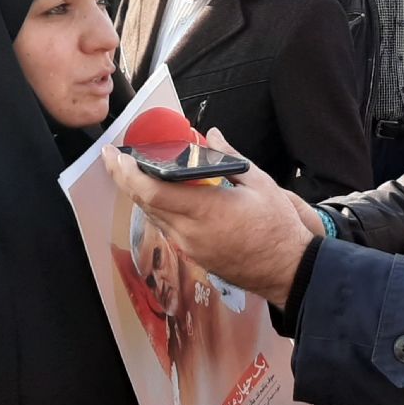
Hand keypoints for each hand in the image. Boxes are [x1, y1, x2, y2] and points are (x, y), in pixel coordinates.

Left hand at [102, 128, 315, 308]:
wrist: (288, 269)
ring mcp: (190, 248)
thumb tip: (212, 135)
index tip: (115, 156)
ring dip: (141, 194)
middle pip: (145, 204)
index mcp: (205, 210)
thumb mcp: (260, 183)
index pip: (152, 191)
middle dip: (125, 179)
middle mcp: (190, 232)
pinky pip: (168, 229)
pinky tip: (164, 196)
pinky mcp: (194, 257)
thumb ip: (230, 157)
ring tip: (136, 172)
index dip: (128, 173)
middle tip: (115, 159)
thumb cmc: (277, 226)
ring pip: (154, 217)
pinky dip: (159, 209)